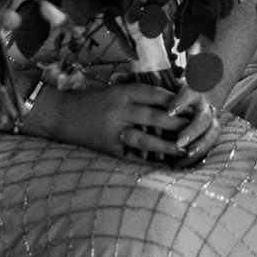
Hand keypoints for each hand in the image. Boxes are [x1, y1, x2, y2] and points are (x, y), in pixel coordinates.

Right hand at [43, 83, 213, 162]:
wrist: (61, 115)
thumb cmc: (91, 100)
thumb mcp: (114, 90)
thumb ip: (138, 93)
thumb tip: (170, 97)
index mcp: (121, 92)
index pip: (154, 94)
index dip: (175, 99)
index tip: (191, 103)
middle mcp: (118, 110)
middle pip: (154, 116)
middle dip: (177, 123)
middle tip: (196, 126)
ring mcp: (113, 131)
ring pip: (146, 139)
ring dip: (167, 146)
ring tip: (185, 150)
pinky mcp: (108, 149)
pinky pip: (132, 157)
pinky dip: (149, 162)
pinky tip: (164, 167)